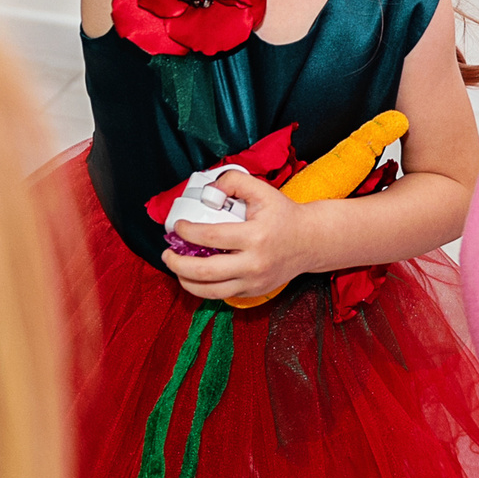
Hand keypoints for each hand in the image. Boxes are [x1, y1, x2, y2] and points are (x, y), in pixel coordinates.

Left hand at [161, 172, 319, 301]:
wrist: (310, 241)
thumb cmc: (284, 215)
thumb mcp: (262, 190)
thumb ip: (234, 182)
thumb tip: (209, 191)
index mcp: (255, 236)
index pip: (210, 237)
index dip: (187, 232)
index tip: (178, 227)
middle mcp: (254, 264)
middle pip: (204, 272)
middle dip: (178, 264)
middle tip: (167, 254)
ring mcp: (254, 282)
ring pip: (210, 292)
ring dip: (186, 281)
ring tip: (176, 268)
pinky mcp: (254, 292)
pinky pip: (222, 295)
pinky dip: (204, 287)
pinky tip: (196, 275)